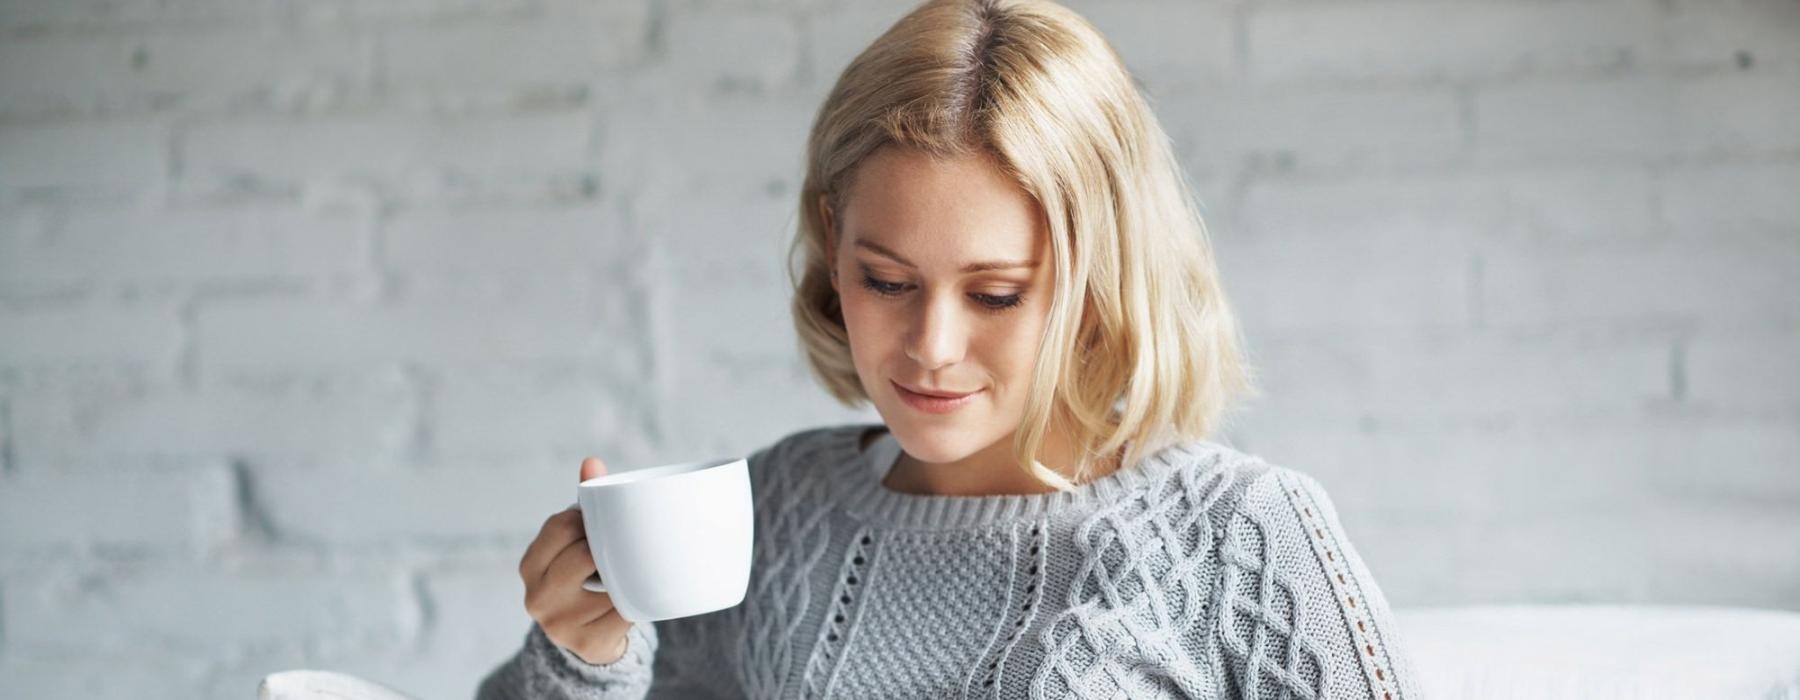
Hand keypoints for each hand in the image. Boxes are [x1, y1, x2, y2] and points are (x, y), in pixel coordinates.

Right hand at [517, 456, 631, 664]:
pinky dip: (635, 601)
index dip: (588, 520)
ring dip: (626, 576)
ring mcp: (560, 624)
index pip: (561, 526)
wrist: (589, 639)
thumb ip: (585, 505)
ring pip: (609, 583)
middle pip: (584, 554)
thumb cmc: (584, 576)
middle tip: (622, 548)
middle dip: (607, 548)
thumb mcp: (575, 544)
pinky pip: (625, 612)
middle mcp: (536, 597)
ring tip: (628, 574)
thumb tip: (592, 461)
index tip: (602, 523)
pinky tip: (634, 599)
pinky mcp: (588, 644)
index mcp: (529, 565)